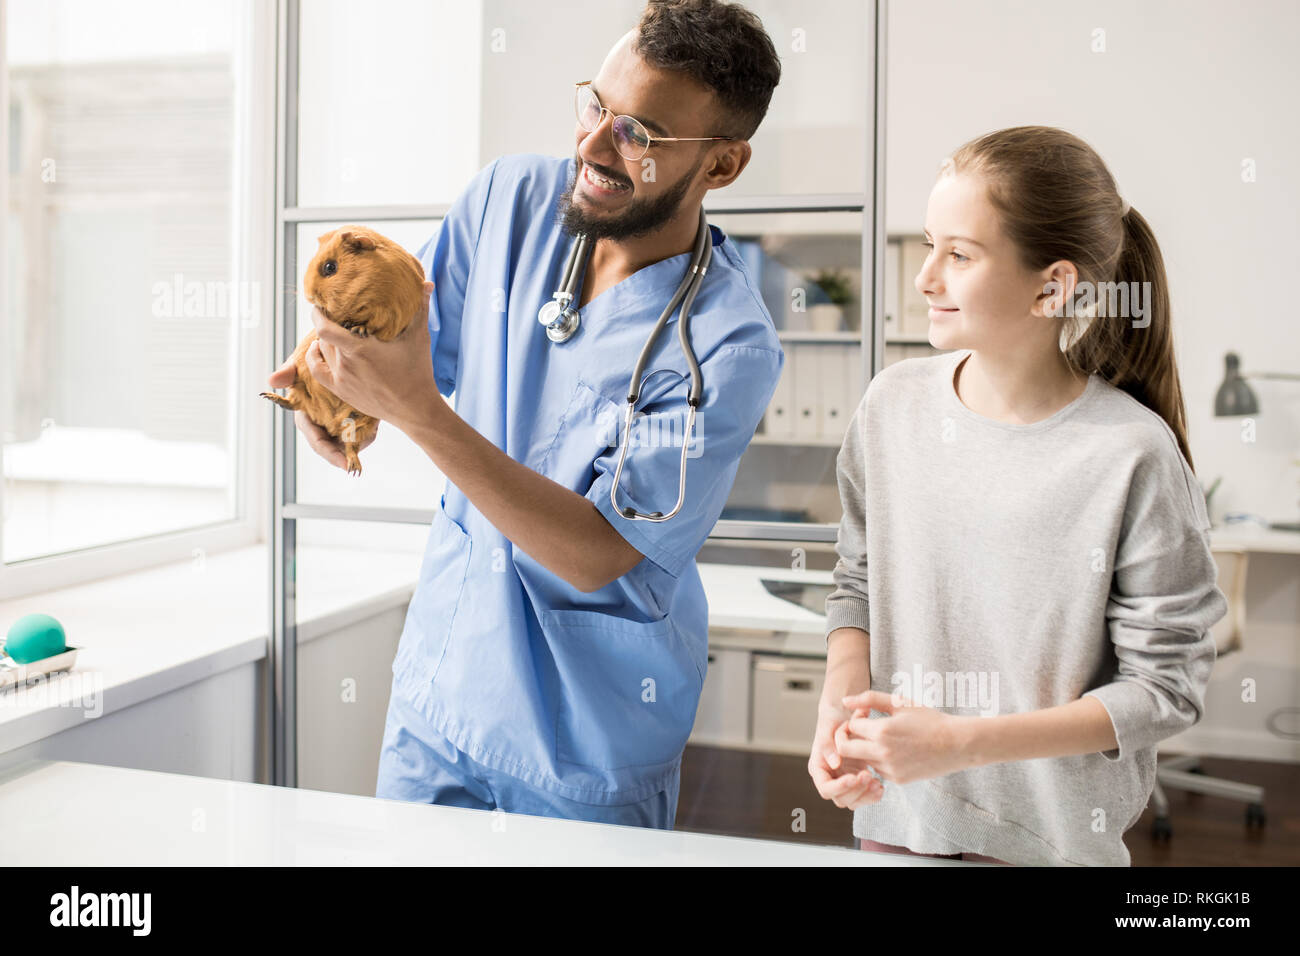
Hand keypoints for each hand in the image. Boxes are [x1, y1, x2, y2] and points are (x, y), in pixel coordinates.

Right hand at [265, 358, 377, 469]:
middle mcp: (322, 424)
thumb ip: (289, 372)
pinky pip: (363, 431)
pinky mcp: (355, 417)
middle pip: (334, 448)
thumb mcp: (300, 364)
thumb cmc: (312, 358)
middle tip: (356, 465)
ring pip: (351, 442)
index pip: (317, 440)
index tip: (344, 464)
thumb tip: (272, 380)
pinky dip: (368, 431)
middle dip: (344, 456)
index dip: (329, 453)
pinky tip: (375, 424)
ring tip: (370, 433)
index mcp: (307, 418)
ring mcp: (339, 423)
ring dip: (360, 442)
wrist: (336, 351)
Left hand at [304, 280, 441, 430]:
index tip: (320, 302)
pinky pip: (318, 371)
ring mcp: (341, 378)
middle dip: (326, 321)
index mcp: (359, 349)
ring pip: (322, 351)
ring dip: (323, 338)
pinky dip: (314, 358)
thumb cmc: (417, 372)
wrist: (414, 408)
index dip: (317, 313)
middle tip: (333, 311)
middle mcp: (345, 363)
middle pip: (324, 336)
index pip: (324, 327)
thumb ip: (419, 309)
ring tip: (330, 327)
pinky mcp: (341, 391)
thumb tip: (425, 283)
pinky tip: (318, 348)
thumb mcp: (419, 338)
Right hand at [808, 693, 883, 809]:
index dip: (839, 787)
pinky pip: (864, 795)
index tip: (854, 777)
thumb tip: (834, 764)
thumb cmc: (833, 718)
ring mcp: (844, 781)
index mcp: (818, 768)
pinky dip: (872, 794)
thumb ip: (828, 744)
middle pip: (841, 799)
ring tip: (877, 782)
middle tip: (869, 775)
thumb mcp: (828, 726)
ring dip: (866, 795)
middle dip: (856, 791)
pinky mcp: (856, 781)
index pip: (826, 789)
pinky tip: (881, 785)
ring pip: (854, 801)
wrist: (845, 715)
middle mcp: (830, 778)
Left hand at [835, 690, 973, 784]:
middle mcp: (882, 753)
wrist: (956, 744)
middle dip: (845, 739)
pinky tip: (894, 749)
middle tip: (857, 731)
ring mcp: (890, 769)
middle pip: (845, 750)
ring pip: (862, 760)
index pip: (850, 726)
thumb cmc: (929, 719)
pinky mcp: (897, 779)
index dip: (855, 718)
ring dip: (865, 749)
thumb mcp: (900, 703)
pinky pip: (877, 769)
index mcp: (882, 731)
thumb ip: (869, 699)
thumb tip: (845, 701)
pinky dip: (879, 760)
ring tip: (882, 738)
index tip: (866, 714)